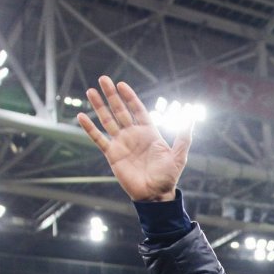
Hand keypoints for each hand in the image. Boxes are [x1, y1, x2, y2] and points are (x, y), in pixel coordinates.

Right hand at [77, 76, 190, 201]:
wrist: (155, 195)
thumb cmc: (168, 177)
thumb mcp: (179, 155)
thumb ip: (183, 135)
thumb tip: (191, 116)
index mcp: (148, 133)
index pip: (137, 110)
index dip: (130, 97)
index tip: (122, 84)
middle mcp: (133, 135)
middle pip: (120, 110)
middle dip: (112, 95)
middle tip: (103, 78)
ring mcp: (121, 144)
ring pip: (107, 120)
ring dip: (99, 106)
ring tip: (91, 91)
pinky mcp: (112, 154)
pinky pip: (98, 139)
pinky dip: (90, 128)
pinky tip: (81, 116)